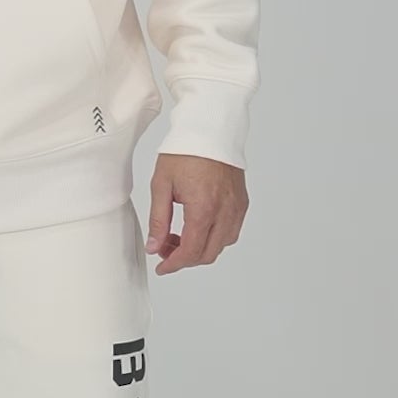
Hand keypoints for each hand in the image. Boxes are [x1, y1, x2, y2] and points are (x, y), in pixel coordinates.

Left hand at [145, 153, 247, 273]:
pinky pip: (231, 231)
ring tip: (180, 236)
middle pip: (207, 254)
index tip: (162, 267)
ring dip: (200, 248)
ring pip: (221, 245)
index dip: (174, 264)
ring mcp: (236, 208)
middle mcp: (225, 212)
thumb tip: (155, 246)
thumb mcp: (162, 185)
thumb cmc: (186, 151)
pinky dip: (215, 237)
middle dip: (185, 258)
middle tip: (166, 249)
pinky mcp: (242, 202)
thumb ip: (158, 220)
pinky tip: (198, 226)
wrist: (210, 129)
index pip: (190, 251)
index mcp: (203, 209)